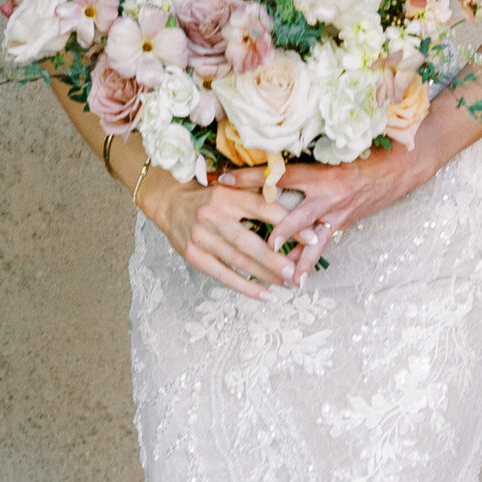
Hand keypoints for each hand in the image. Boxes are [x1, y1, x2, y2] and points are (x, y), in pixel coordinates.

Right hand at [139, 169, 303, 300]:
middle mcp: (212, 215)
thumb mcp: (233, 187)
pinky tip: (265, 294)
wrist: (169, 201)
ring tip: (287, 284)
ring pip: (238, 261)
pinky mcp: (193, 256)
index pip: (263, 208)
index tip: (313, 237)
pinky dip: (245, 287)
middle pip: (249, 242)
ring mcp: (201, 238)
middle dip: (275, 260)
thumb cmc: (210, 194)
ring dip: (265, 275)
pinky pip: (223, 275)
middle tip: (297, 272)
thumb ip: (259, 196)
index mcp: (227, 194)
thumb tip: (298, 211)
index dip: (289, 223)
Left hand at [218, 142, 431, 286]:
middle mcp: (325, 194)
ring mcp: (334, 212)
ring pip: (308, 234)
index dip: (250, 176)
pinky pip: (321, 246)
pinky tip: (296, 280)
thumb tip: (263, 169)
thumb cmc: (359, 160)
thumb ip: (298, 166)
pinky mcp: (341, 225)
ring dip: (290, 251)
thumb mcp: (327, 158)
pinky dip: (307, 262)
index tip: (223, 178)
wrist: (394, 171)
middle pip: (292, 209)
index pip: (279, 175)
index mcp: (318, 173)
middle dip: (270, 222)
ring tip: (274, 264)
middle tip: (250, 233)